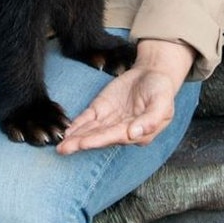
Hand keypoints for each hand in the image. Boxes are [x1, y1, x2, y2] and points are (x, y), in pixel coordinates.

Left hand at [56, 39, 195, 154]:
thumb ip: (151, 119)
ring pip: (90, 130)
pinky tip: (66, 131)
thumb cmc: (161, 91)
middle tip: (63, 149)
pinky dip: (77, 124)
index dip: (98, 140)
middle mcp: (121, 130)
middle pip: (99, 137)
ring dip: (75, 137)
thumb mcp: (162, 103)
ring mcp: (110, 120)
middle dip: (81, 143)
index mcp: (138, 133)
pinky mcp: (101, 108)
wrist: (152, 73)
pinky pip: (87, 118)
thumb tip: (134, 134)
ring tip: (61, 145)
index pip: (115, 137)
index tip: (83, 143)